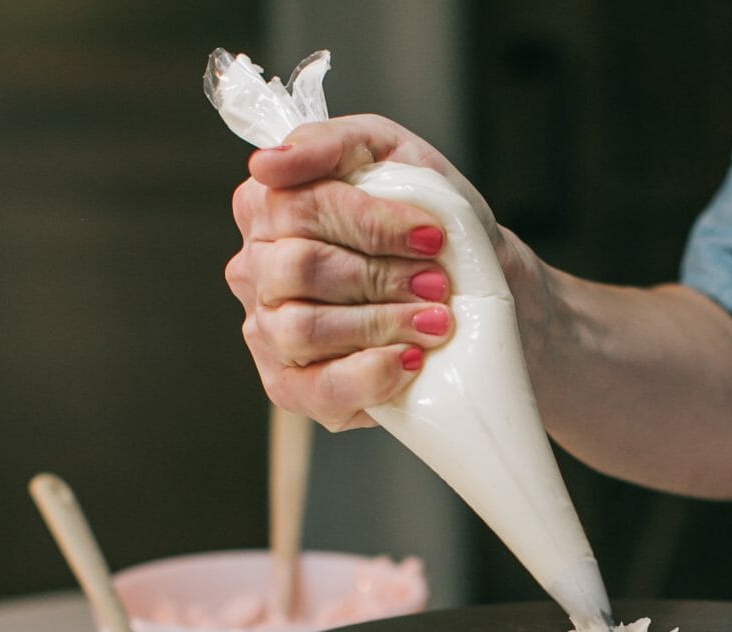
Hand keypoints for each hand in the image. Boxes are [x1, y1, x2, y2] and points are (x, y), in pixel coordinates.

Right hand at [223, 115, 527, 429]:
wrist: (475, 297)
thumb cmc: (430, 228)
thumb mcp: (397, 160)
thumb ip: (330, 144)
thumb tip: (268, 162)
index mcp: (270, 206)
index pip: (298, 205)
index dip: (370, 222)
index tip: (431, 234)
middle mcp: (256, 268)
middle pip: (298, 267)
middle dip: (380, 276)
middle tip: (438, 284)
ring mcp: (267, 330)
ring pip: (301, 328)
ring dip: (379, 323)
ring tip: (435, 322)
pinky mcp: (290, 386)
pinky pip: (315, 387)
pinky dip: (370, 374)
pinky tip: (410, 361)